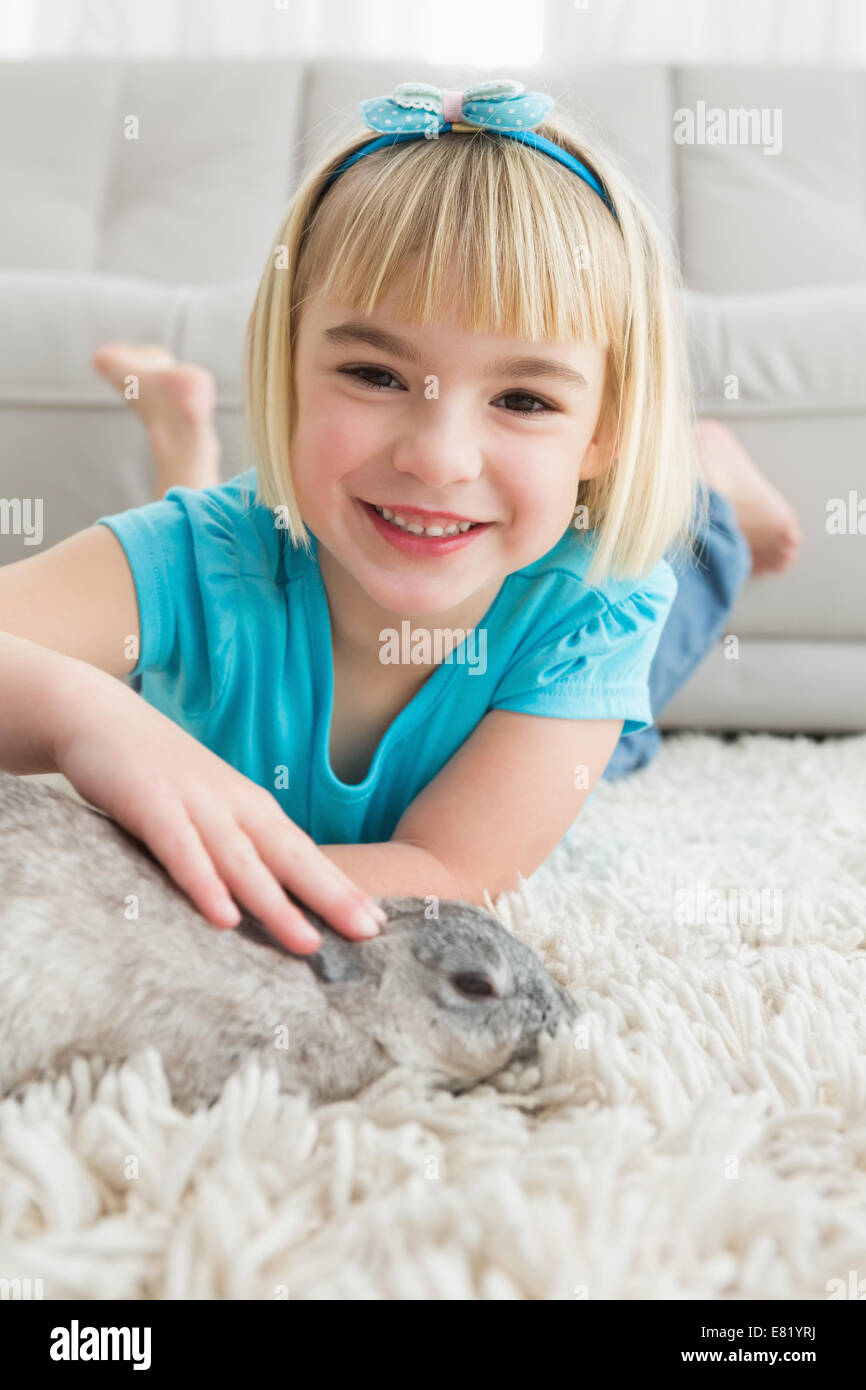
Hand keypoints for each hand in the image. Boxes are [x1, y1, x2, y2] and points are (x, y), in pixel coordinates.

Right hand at [52, 675, 385, 952]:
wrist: (101, 715)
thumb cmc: (161, 774)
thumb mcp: (209, 808)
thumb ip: (237, 846)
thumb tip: (269, 898)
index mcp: (252, 808)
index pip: (306, 854)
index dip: (341, 888)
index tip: (380, 924)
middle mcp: (234, 805)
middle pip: (290, 857)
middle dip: (331, 896)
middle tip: (369, 933)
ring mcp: (195, 803)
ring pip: (242, 861)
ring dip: (275, 903)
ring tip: (307, 942)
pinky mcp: (151, 804)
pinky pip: (181, 850)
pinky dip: (204, 883)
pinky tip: (224, 916)